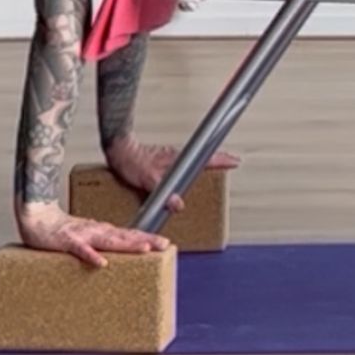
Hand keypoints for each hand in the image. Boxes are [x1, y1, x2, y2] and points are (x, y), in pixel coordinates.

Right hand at [17, 206, 170, 266]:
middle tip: (165, 244)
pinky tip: (102, 263)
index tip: (166, 243)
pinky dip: (91, 256)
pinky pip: (81, 250)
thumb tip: (118, 252)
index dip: (147, 237)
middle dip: (145, 239)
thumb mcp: (86, 237)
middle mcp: (96, 230)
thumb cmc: (61, 231)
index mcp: (102, 231)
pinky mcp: (67, 241)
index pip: (129, 233)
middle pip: (125, 235)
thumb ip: (101, 243)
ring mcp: (82, 234)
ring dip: (126, 244)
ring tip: (144, 248)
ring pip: (108, 240)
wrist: (35, 218)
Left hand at [105, 138, 238, 205]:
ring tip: (215, 168)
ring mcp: (170, 157)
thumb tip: (178, 204)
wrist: (119, 149)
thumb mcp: (147, 180)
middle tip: (231, 163)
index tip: (235, 161)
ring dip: (205, 162)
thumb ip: (163, 193)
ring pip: (192, 160)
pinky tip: (186, 174)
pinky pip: (182, 163)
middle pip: (202, 157)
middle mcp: (175, 156)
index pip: (204, 159)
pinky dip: (190, 166)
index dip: (221, 160)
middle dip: (218, 159)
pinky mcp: (162, 159)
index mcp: (176, 160)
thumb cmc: (132, 162)